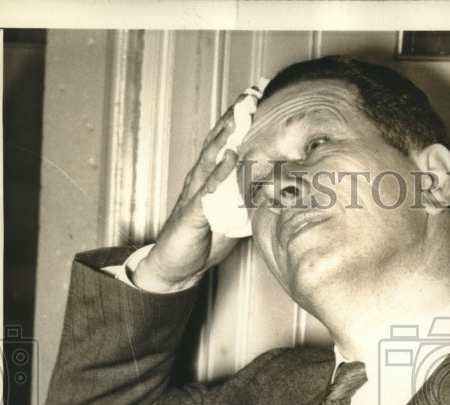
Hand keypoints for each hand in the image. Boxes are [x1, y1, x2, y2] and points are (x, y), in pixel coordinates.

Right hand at [132, 107, 242, 292]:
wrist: (176, 267)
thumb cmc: (203, 241)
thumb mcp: (232, 217)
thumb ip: (248, 201)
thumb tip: (273, 192)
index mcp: (211, 179)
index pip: (227, 144)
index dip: (242, 122)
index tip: (258, 98)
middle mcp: (201, 180)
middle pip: (219, 142)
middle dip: (236, 117)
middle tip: (252, 93)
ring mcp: (195, 194)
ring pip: (212, 159)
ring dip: (227, 136)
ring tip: (242, 114)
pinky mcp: (192, 213)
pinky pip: (206, 190)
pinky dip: (218, 172)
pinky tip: (229, 157)